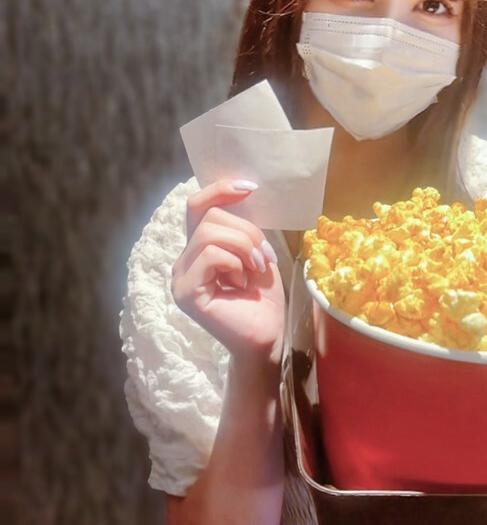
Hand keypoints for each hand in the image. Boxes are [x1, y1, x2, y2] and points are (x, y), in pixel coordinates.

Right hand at [171, 180, 285, 363]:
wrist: (267, 336)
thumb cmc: (263, 298)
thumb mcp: (256, 252)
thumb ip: (242, 228)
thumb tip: (242, 190)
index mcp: (199, 248)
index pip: (197, 206)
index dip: (220, 190)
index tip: (251, 188)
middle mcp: (184, 260)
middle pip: (209, 217)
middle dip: (246, 232)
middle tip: (264, 257)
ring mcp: (181, 276)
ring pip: (210, 234)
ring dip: (244, 246)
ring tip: (256, 269)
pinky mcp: (186, 292)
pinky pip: (210, 255)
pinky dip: (235, 262)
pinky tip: (242, 281)